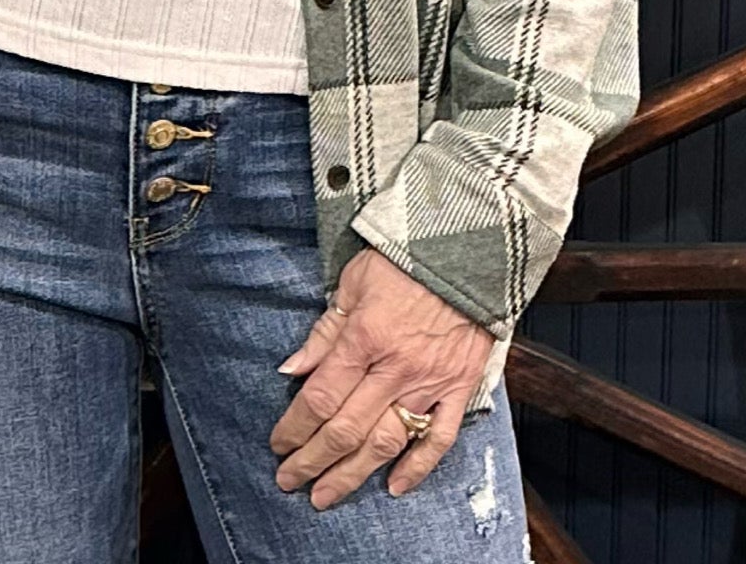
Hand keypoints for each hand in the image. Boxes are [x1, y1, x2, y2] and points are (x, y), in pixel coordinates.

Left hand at [269, 248, 493, 508]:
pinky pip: (440, 438)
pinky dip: (419, 468)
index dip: (294, 427)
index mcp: (365, 337)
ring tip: (326, 495)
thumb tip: (292, 370)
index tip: (278, 444)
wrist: (468, 249)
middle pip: (346, 430)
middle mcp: (396, 368)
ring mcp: (430, 382)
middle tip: (290, 480)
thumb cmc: (404, 259)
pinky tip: (395, 487)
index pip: (320, 397)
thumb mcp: (353, 282)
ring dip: (352, 475)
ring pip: (386, 443)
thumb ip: (324, 331)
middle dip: (312, 461)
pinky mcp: (460, 387)